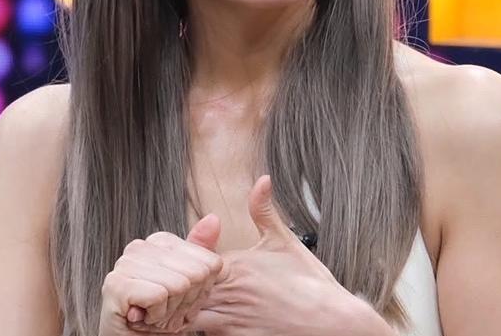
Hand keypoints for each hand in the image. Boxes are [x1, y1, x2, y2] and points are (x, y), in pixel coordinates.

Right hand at [98, 213, 224, 335]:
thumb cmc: (159, 316)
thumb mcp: (191, 287)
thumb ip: (202, 252)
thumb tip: (213, 218)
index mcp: (161, 241)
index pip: (209, 263)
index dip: (200, 292)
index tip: (179, 300)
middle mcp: (140, 246)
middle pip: (196, 274)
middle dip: (186, 303)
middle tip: (165, 310)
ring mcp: (125, 263)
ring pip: (178, 285)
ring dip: (170, 312)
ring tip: (152, 314)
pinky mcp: (116, 284)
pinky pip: (159, 296)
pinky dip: (156, 316)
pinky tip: (142, 318)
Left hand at [186, 175, 370, 335]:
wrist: (331, 321)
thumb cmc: (309, 282)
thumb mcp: (285, 241)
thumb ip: (263, 211)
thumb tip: (262, 179)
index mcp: (237, 266)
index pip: (191, 259)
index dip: (181, 259)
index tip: (180, 258)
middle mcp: (230, 293)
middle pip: (182, 288)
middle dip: (175, 284)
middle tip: (169, 280)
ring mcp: (231, 320)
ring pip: (186, 315)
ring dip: (182, 308)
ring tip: (181, 301)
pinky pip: (203, 334)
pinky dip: (195, 326)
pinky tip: (199, 318)